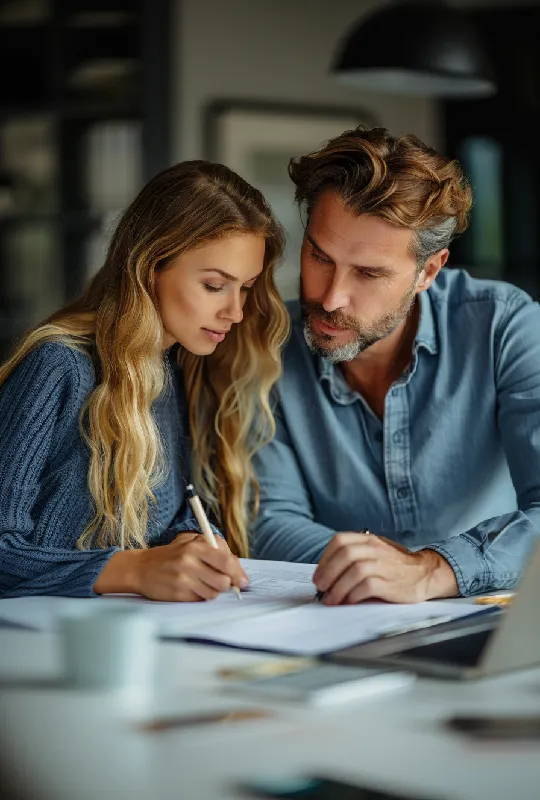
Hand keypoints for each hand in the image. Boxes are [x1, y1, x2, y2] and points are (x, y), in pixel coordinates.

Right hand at [94, 533, 247, 600]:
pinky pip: (200, 600)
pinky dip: (200, 596)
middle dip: (226, 584)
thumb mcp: (190, 542)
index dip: (239, 573)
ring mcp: (183, 579)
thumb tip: (238, 570)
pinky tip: (191, 589)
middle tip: (221, 582)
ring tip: (202, 583)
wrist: (140, 568)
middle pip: (224, 581)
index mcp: (195, 546)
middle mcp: (189, 562)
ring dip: (213, 591)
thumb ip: (214, 550)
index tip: (243, 581)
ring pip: (214, 593)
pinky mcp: (177, 594)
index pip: (227, 561)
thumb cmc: (170, 555)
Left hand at [313, 532, 458, 604]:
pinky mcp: (390, 583)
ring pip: (354, 571)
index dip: (325, 558)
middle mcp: (376, 549)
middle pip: (345, 555)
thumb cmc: (395, 566)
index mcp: (369, 540)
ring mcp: (384, 565)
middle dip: (328, 573)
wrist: (424, 573)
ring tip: (332, 600)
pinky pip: (366, 587)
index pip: (340, 541)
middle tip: (321, 588)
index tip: (319, 575)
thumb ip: (354, 557)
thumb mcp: (375, 552)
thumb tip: (326, 575)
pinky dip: (353, 595)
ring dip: (338, 588)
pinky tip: (349, 602)